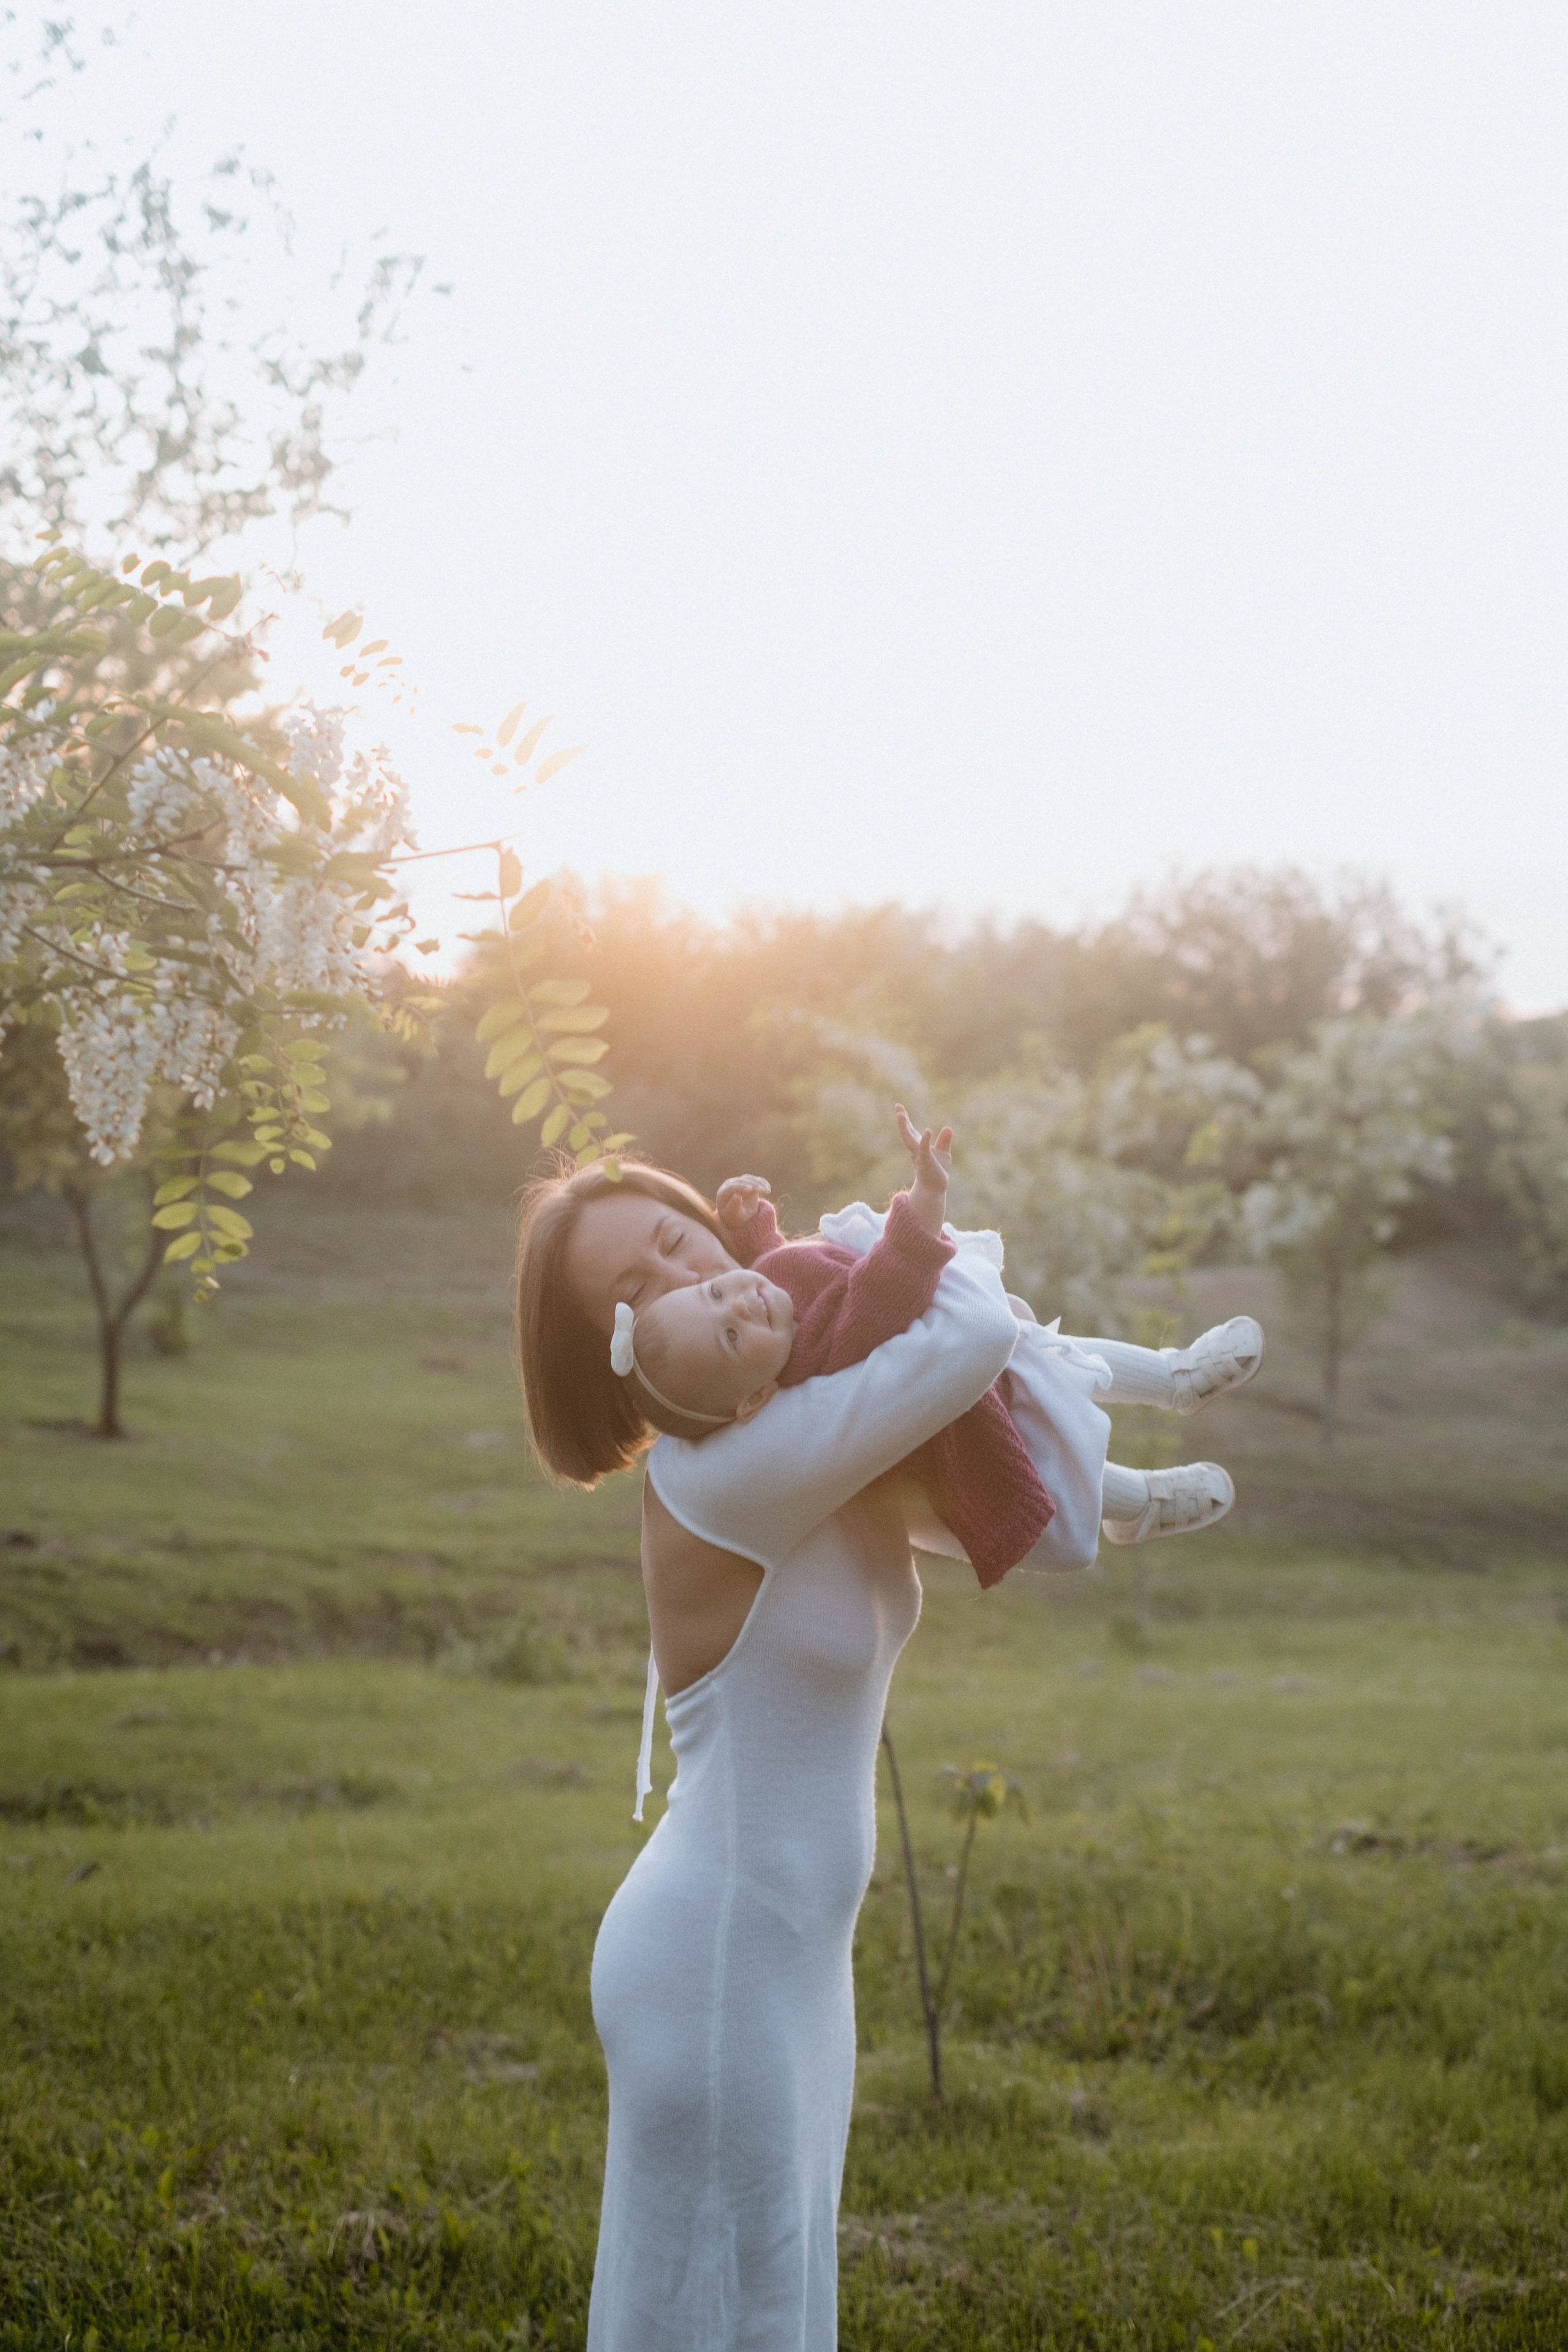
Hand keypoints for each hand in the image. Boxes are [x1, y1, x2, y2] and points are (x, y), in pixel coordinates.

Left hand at [716, 1174, 770, 1231]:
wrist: (738, 1218)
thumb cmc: (733, 1217)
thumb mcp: (733, 1215)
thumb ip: (733, 1206)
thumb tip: (737, 1195)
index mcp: (723, 1192)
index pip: (732, 1187)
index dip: (741, 1187)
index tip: (751, 1189)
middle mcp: (730, 1184)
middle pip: (742, 1181)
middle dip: (754, 1185)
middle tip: (765, 1190)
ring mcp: (739, 1182)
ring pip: (749, 1179)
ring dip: (759, 1183)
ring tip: (768, 1190)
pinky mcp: (747, 1183)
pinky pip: (754, 1180)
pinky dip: (762, 1182)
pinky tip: (768, 1187)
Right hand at [894, 1104, 952, 1237]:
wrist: (936, 1188)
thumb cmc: (937, 1171)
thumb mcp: (943, 1153)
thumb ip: (944, 1141)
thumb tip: (948, 1127)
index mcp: (919, 1146)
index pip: (910, 1130)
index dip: (905, 1119)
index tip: (899, 1107)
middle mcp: (916, 1150)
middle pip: (906, 1133)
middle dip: (902, 1121)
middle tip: (898, 1107)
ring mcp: (920, 1156)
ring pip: (910, 1140)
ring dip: (905, 1128)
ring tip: (902, 1115)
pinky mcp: (926, 1162)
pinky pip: (924, 1150)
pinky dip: (925, 1141)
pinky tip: (927, 1131)